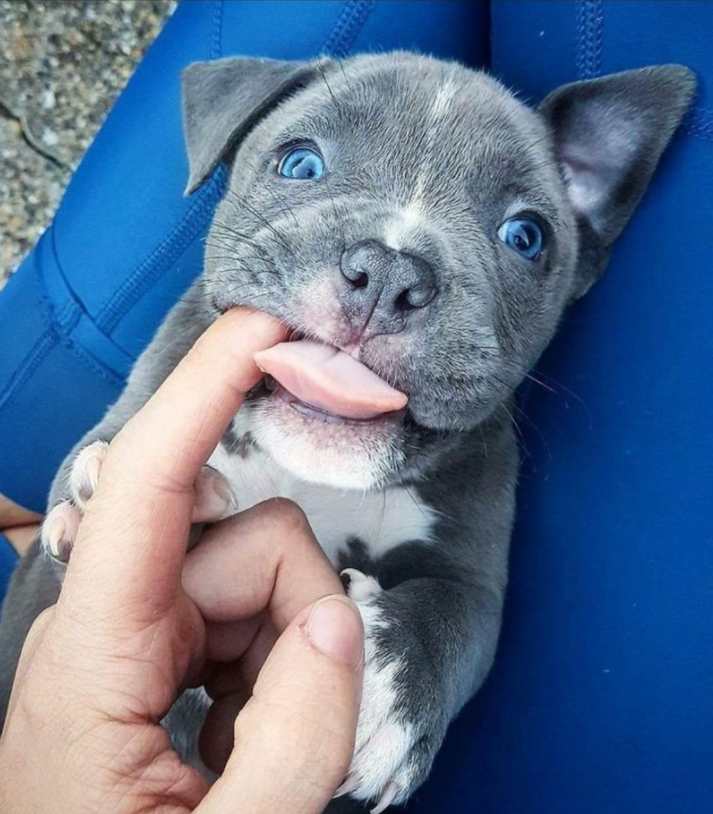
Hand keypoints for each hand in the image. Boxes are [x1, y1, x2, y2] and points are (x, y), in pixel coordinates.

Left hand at [0, 309, 363, 813]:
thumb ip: (296, 741)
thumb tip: (339, 623)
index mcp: (93, 656)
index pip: (146, 480)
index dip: (206, 389)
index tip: (266, 326)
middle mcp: (117, 622)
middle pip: (253, 541)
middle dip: (302, 615)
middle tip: (293, 732)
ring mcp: (153, 634)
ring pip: (275, 576)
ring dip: (299, 655)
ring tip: (264, 747)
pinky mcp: (181, 651)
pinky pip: (269, 614)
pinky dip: (287, 668)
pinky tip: (251, 735)